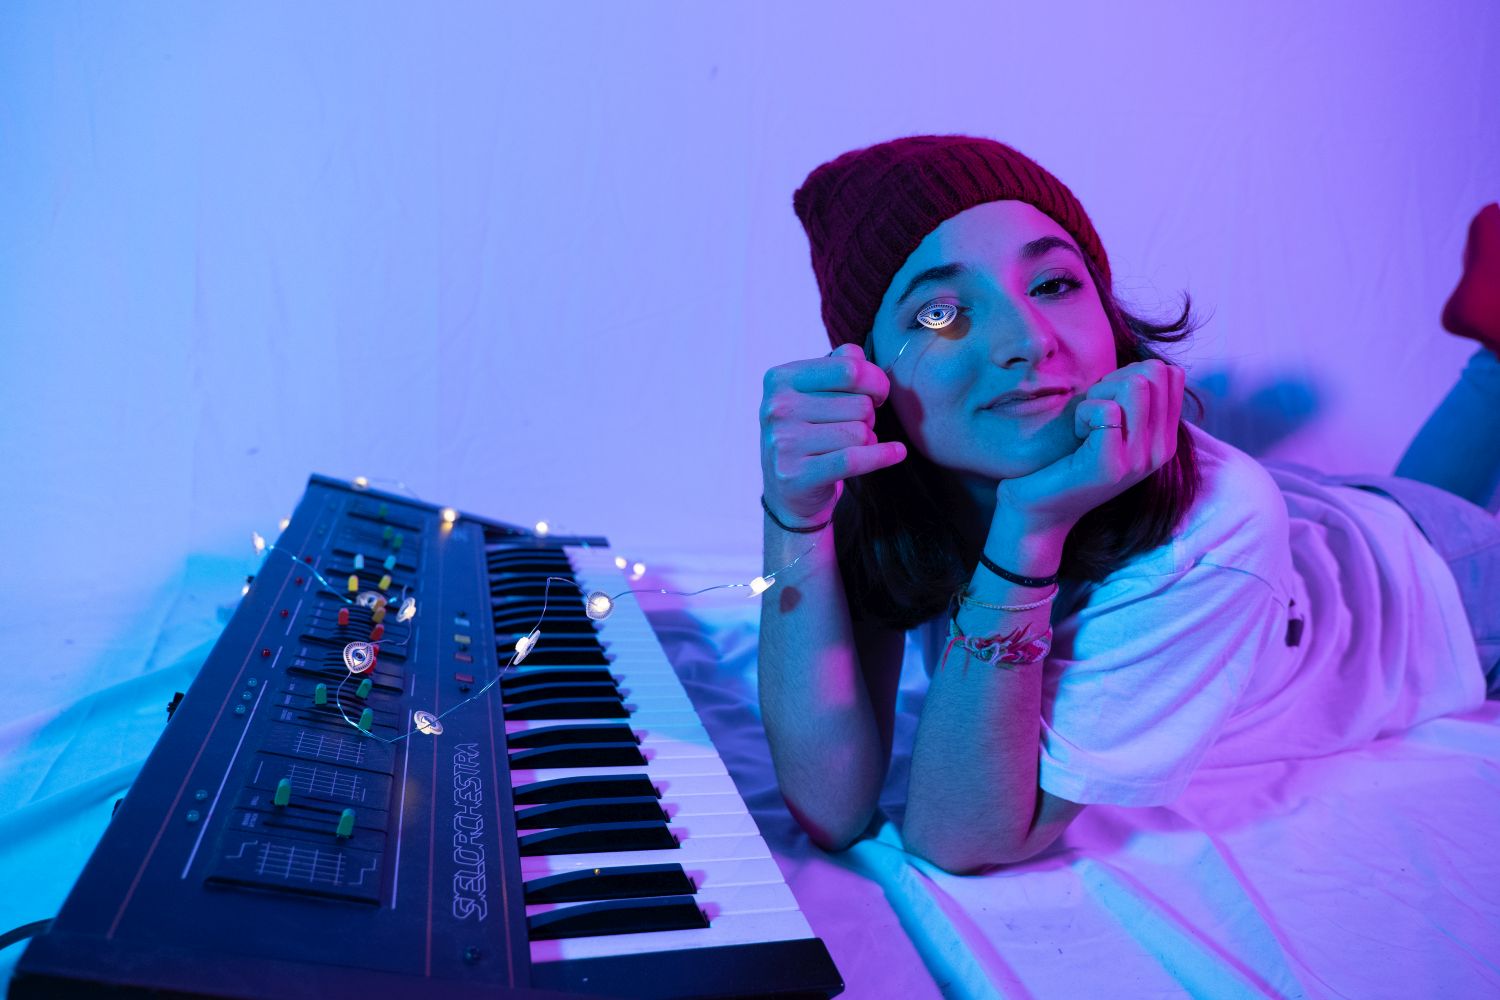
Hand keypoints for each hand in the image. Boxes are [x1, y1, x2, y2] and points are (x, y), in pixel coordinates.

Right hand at [760, 343, 907, 525]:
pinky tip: (896, 453)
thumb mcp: (813, 392)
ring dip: (867, 440)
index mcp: (780, 378)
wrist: (787, 491)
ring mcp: (783, 443)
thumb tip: (859, 355)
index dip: (876, 381)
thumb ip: (838, 365)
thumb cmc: (808, 432)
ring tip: (851, 446)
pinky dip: (882, 456)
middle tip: (854, 427)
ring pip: (860, 433)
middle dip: (868, 417)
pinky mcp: (796, 475)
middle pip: (859, 404)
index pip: (849, 368)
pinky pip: (855, 459)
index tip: (878, 394)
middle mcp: (776, 408)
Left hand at [996, 360, 1184, 529]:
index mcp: (1164, 439)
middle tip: (1092, 412)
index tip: (1106, 401)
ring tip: (1084, 424)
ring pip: (1136, 385)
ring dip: (1099, 394)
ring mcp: (1139, 460)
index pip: (1171, 373)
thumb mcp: (1108, 428)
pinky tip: (1075, 437)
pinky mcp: (1111, 465)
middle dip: (1115, 380)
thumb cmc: (1066, 461)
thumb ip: (1132, 401)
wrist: (1037, 510)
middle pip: (1155, 372)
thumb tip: (1142, 364)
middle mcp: (1160, 451)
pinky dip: (1082, 413)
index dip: (1131, 373)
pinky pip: (1106, 410)